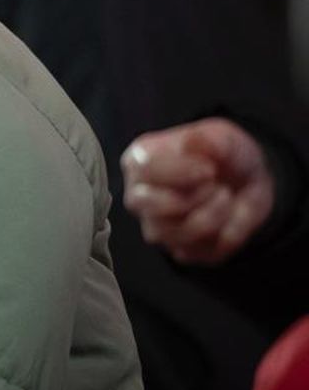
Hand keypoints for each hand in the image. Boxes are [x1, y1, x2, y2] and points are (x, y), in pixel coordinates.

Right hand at [121, 117, 274, 264]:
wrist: (249, 181)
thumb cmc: (224, 154)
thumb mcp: (224, 137)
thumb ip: (209, 139)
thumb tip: (193, 143)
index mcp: (140, 162)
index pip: (143, 170)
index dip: (178, 171)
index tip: (210, 169)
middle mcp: (140, 196)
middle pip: (147, 205)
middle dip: (191, 198)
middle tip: (217, 185)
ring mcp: (157, 226)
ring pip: (174, 233)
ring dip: (213, 216)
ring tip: (227, 197)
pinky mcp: (180, 249)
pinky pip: (197, 252)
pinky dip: (222, 237)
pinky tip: (228, 219)